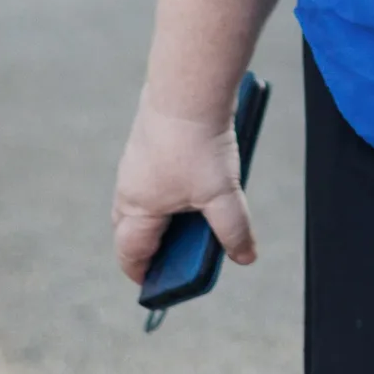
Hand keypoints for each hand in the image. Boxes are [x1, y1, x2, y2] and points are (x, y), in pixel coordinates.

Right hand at [111, 97, 255, 285]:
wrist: (188, 88)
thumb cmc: (197, 145)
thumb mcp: (221, 195)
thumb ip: (233, 231)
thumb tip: (245, 257)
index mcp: (138, 208)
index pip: (129, 253)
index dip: (141, 273)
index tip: (154, 285)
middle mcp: (129, 186)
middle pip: (128, 227)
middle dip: (147, 245)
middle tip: (171, 255)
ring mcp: (135, 161)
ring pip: (140, 198)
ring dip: (158, 212)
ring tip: (189, 218)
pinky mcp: (148, 139)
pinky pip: (151, 174)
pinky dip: (166, 186)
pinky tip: (193, 179)